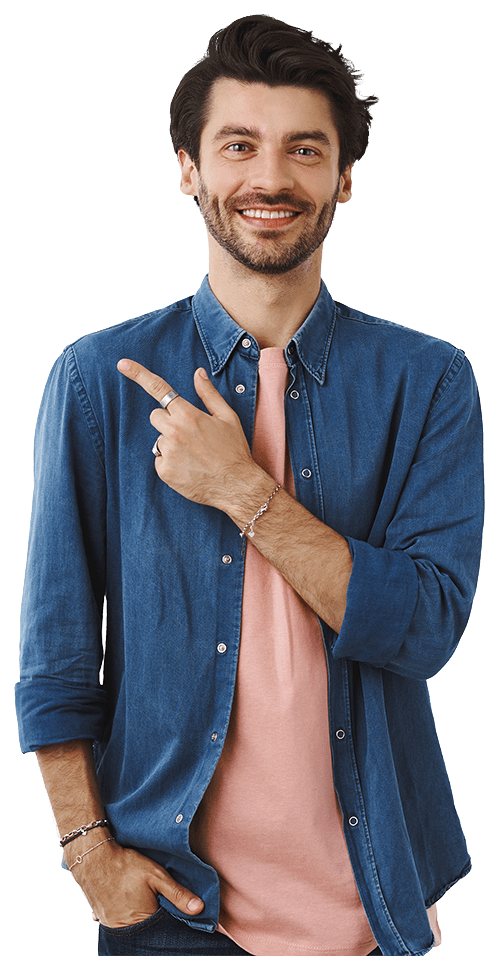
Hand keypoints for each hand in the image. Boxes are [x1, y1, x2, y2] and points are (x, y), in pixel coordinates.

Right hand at [66, 838, 203, 927]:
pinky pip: (116, 922)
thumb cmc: (126, 864)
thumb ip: (177, 893)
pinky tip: (124, 900)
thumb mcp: (156, 875)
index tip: (169, 905)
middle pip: (145, 928)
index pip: (162, 928)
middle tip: (153, 899)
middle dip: (153, 917)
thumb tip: (199, 908)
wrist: (93, 856)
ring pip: (130, 926)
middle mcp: (123, 928)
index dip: (168, 917)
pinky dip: (122, 914)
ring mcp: (109, 924)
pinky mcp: (99, 916)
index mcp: (141, 920)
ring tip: (138, 897)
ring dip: (137, 916)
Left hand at [117, 359, 263, 510]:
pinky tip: (189, 467)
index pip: (159, 389)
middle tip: (190, 434)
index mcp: (188, 415)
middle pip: (156, 416)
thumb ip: (209, 394)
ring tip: (194, 454)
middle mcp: (174, 431)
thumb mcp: (227, 417)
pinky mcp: (164, 471)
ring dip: (171, 444)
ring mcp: (168, 452)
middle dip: (168, 421)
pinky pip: (160, 459)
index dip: (139, 374)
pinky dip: (171, 463)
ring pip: (159, 439)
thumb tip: (198, 373)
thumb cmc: (234, 450)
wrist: (236, 485)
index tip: (122, 364)